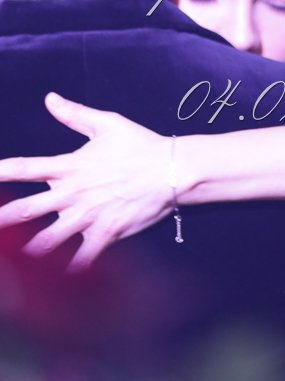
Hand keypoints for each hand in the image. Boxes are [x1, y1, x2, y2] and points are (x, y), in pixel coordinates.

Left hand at [0, 93, 172, 269]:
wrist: (171, 169)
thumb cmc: (140, 144)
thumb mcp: (107, 124)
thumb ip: (75, 114)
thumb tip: (50, 99)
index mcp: (71, 166)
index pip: (28, 167)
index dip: (3, 171)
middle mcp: (74, 193)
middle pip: (28, 209)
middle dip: (3, 218)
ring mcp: (89, 215)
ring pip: (48, 239)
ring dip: (28, 250)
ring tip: (11, 260)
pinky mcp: (106, 232)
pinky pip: (83, 257)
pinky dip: (69, 270)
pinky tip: (56, 281)